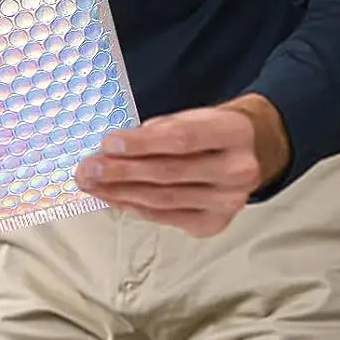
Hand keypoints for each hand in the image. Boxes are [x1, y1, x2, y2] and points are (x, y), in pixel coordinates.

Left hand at [74, 95, 291, 236]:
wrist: (251, 151)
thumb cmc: (211, 131)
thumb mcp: (192, 116)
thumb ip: (157, 131)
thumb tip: (111, 150)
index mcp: (233, 133)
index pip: (181, 139)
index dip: (142, 143)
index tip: (108, 143)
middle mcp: (238, 171)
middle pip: (168, 173)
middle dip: (120, 172)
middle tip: (87, 169)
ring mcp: (228, 202)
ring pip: (163, 199)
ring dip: (120, 193)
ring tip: (91, 184)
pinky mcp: (214, 223)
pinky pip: (165, 216)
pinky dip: (134, 207)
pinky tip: (113, 198)